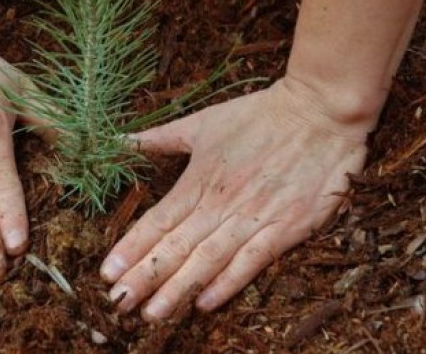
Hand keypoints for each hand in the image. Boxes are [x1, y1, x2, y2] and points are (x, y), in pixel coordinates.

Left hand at [100, 76, 368, 318]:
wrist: (319, 112)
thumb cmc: (258, 115)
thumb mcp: (203, 122)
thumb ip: (160, 137)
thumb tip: (120, 141)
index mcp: (199, 179)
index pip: (157, 221)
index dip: (131, 248)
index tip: (106, 272)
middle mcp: (221, 203)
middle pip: (176, 247)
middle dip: (145, 277)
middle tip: (118, 303)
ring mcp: (254, 217)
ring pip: (208, 259)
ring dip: (178, 288)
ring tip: (152, 314)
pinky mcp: (286, 227)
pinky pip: (252, 261)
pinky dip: (228, 283)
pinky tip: (205, 303)